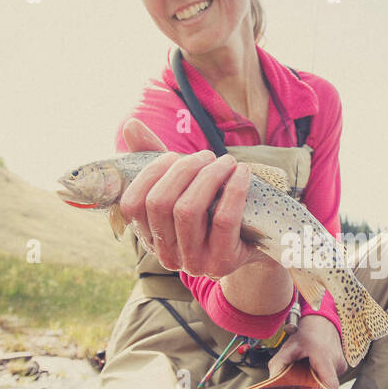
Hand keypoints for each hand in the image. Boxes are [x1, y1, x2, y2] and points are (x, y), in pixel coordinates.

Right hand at [118, 119, 261, 278]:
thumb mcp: (183, 187)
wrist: (256, 243)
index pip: (132, 204)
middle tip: (207, 155)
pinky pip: (224, 220)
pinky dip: (233, 189)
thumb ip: (155, 159)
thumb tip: (131, 126)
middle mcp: (166, 255)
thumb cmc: (213, 210)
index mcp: (149, 237)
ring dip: (208, 175)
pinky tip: (242, 172)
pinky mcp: (222, 262)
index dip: (150, 173)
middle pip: (160, 203)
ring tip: (226, 161)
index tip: (174, 157)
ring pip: (188, 210)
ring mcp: (193, 262)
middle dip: (184, 169)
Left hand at [267, 315, 346, 388]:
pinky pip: (332, 377)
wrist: (321, 321)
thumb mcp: (289, 347)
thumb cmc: (307, 333)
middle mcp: (336, 361)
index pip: (330, 384)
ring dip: (318, 380)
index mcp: (324, 357)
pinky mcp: (342, 366)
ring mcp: (341, 364)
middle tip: (303, 382)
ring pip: (329, 381)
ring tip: (309, 367)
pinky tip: (315, 365)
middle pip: (327, 385)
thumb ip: (278, 364)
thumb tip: (271, 380)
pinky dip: (322, 375)